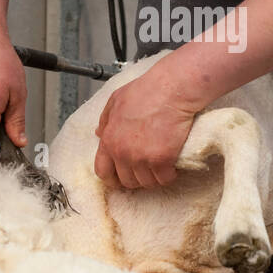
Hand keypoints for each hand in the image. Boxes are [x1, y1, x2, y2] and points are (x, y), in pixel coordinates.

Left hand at [94, 68, 198, 189]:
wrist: (172, 89)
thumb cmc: (148, 91)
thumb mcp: (117, 100)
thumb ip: (106, 119)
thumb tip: (99, 133)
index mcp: (109, 139)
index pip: (103, 171)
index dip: (113, 177)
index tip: (121, 177)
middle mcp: (122, 152)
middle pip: (127, 181)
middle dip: (137, 177)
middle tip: (147, 168)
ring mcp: (142, 158)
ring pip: (147, 182)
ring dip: (155, 176)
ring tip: (161, 165)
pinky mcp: (162, 160)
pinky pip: (165, 179)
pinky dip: (170, 174)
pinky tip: (172, 165)